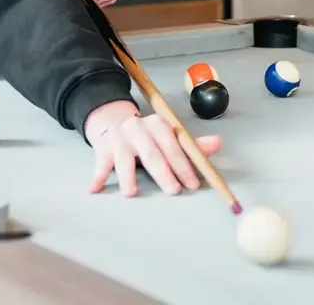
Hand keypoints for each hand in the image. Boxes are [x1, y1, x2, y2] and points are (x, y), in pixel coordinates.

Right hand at [83, 100, 222, 196]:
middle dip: (163, 173)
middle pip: (152, 153)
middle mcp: (138, 128)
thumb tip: (218, 144)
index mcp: (158, 124)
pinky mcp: (102, 148)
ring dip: (127, 176)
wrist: (113, 120)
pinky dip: (98, 177)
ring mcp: (119, 138)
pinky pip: (100, 164)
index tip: (193, 183)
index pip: (174, 145)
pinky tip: (95, 189)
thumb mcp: (169, 137)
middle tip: (173, 190)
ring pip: (124, 159)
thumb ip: (191, 145)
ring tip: (131, 193)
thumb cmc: (147, 136)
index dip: (184, 164)